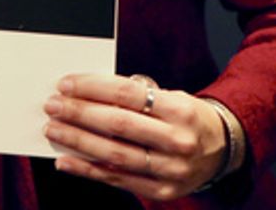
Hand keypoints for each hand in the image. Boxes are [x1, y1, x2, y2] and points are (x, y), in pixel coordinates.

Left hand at [43, 73, 227, 200]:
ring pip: (114, 154)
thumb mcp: (172, 97)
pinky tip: (65, 160)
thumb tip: (85, 93)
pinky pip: (116, 180)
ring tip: (54, 129)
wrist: (223, 151)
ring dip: (78, 141)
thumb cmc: (186, 118)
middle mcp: (177, 141)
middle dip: (79, 113)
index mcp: (180, 110)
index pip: (128, 94)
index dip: (93, 87)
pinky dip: (87, 170)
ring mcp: (170, 170)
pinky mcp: (161, 191)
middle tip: (53, 105)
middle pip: (118, 124)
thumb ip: (135, 96)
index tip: (66, 84)